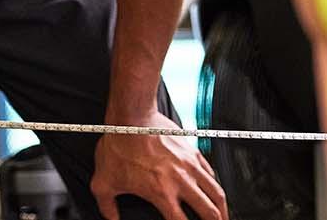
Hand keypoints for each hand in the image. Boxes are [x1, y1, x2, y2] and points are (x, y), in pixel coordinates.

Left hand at [91, 113, 227, 219]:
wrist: (132, 117)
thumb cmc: (119, 145)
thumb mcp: (103, 182)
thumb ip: (107, 206)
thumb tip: (110, 218)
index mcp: (161, 193)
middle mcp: (180, 181)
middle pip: (209, 212)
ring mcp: (189, 166)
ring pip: (217, 193)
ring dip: (222, 209)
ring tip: (223, 217)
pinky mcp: (192, 152)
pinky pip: (211, 173)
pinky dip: (215, 186)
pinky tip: (214, 190)